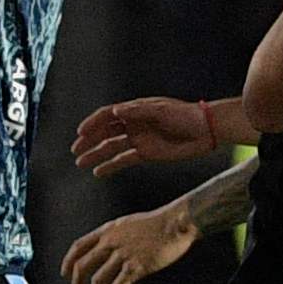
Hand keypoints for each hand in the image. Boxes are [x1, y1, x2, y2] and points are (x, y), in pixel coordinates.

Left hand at [61, 199, 201, 283]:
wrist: (177, 223)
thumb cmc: (158, 223)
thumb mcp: (127, 224)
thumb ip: (115, 235)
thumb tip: (108, 248)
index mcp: (107, 231)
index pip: (78, 247)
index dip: (68, 261)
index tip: (65, 274)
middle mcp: (110, 243)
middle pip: (82, 266)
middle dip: (77, 283)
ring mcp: (123, 255)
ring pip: (98, 280)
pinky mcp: (137, 267)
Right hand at [70, 95, 226, 175]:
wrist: (207, 130)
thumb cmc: (185, 115)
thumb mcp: (161, 111)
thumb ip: (137, 112)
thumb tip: (115, 112)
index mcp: (134, 111)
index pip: (107, 116)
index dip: (92, 123)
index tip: (81, 133)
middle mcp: (133, 124)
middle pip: (105, 132)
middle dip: (89, 140)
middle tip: (75, 150)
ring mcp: (139, 139)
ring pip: (111, 147)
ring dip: (95, 154)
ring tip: (80, 163)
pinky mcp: (147, 154)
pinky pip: (124, 160)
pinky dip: (111, 166)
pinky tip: (98, 172)